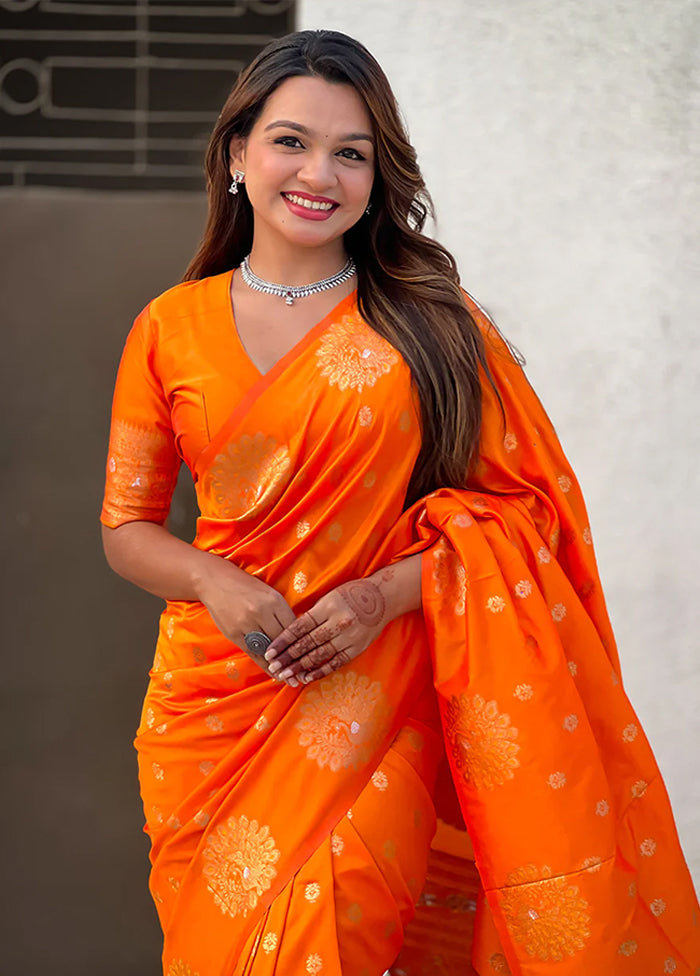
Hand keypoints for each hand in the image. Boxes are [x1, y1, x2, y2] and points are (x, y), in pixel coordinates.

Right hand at [195, 555, 295, 673]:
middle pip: (281, 640)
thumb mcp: (269, 593)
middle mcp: (261, 612)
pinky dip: (264, 664)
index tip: (311, 656)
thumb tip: (297, 634)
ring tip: (290, 678)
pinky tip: (272, 673)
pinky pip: (252, 652)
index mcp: (274, 600)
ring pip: (267, 649)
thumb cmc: (247, 587)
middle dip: (293, 657)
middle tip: (304, 672)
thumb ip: (281, 612)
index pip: (293, 627)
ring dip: (279, 665)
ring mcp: (246, 623)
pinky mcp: (233, 633)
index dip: (301, 643)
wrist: (214, 581)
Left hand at [264, 578, 388, 685]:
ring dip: (300, 667)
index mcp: (327, 607)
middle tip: (273, 667)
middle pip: (307, 643)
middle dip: (287, 657)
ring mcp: (348, 637)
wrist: (383, 597)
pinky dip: (320, 671)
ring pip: (319, 655)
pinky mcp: (357, 648)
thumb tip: (290, 633)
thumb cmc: (351, 594)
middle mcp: (337, 622)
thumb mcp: (329, 597)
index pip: (299, 627)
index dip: (283, 641)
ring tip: (285, 675)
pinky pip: (335, 662)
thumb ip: (312, 615)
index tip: (270, 651)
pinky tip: (307, 677)